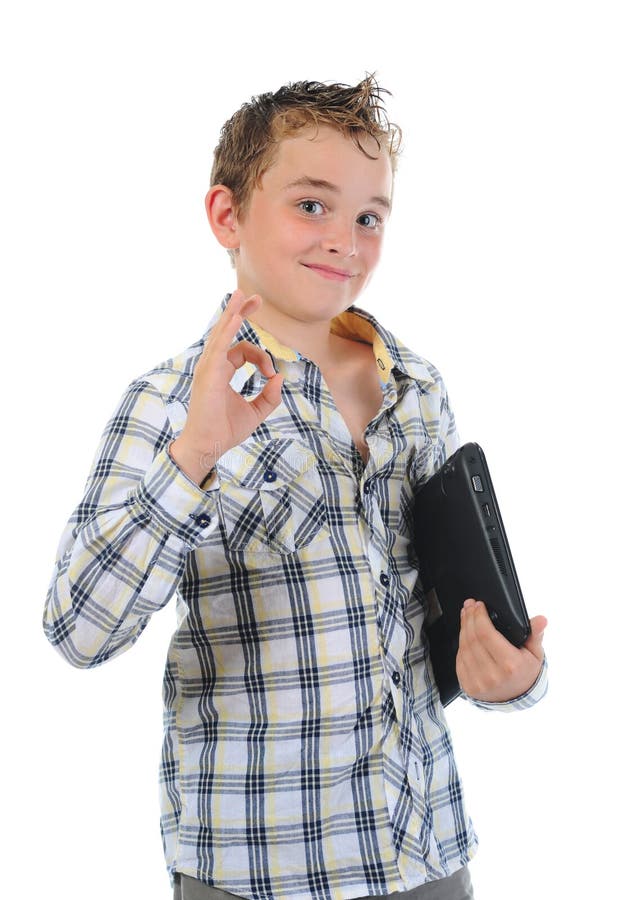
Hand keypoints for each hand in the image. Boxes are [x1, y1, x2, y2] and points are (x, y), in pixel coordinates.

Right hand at [169, 289, 283, 483]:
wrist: (208, 446)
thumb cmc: (225, 431)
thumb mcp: (255, 412)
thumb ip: (269, 397)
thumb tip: (280, 378)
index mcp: (221, 371)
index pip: (242, 351)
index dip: (261, 358)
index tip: (271, 375)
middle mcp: (212, 366)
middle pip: (226, 331)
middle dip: (240, 311)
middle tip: (253, 296)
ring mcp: (208, 369)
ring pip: (221, 334)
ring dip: (233, 313)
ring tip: (242, 294)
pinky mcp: (208, 375)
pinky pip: (219, 348)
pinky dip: (228, 331)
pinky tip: (237, 317)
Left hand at [456, 599, 546, 702]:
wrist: (516, 698)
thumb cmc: (525, 672)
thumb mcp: (535, 654)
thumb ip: (535, 634)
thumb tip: (541, 620)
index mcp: (510, 665)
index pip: (486, 634)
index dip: (479, 616)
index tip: (478, 605)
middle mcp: (492, 675)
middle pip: (472, 638)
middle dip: (469, 618)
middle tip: (470, 606)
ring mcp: (478, 682)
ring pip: (464, 647)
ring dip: (463, 628)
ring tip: (467, 616)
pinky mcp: (469, 686)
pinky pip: (459, 660)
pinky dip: (461, 644)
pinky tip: (465, 635)